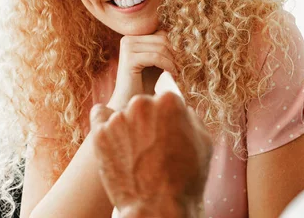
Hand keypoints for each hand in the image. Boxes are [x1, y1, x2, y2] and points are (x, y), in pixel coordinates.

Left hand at [90, 93, 212, 217]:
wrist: (159, 208)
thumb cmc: (186, 178)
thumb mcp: (204, 140)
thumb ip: (191, 117)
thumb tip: (182, 110)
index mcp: (169, 101)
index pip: (166, 98)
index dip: (168, 115)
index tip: (168, 128)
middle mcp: (142, 103)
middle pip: (144, 104)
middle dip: (149, 119)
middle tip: (153, 143)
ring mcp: (119, 118)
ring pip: (123, 112)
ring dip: (128, 124)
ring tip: (135, 149)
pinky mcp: (100, 133)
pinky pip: (99, 114)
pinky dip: (105, 121)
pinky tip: (113, 134)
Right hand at [108, 30, 176, 109]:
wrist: (130, 102)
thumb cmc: (145, 82)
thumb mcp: (156, 60)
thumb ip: (164, 47)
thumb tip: (182, 37)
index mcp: (133, 36)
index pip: (161, 33)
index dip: (174, 46)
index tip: (180, 60)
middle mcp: (128, 39)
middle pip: (162, 38)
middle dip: (175, 53)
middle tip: (180, 67)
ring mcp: (127, 47)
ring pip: (161, 48)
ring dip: (173, 61)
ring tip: (176, 72)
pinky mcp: (129, 59)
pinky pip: (156, 57)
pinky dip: (168, 65)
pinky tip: (172, 74)